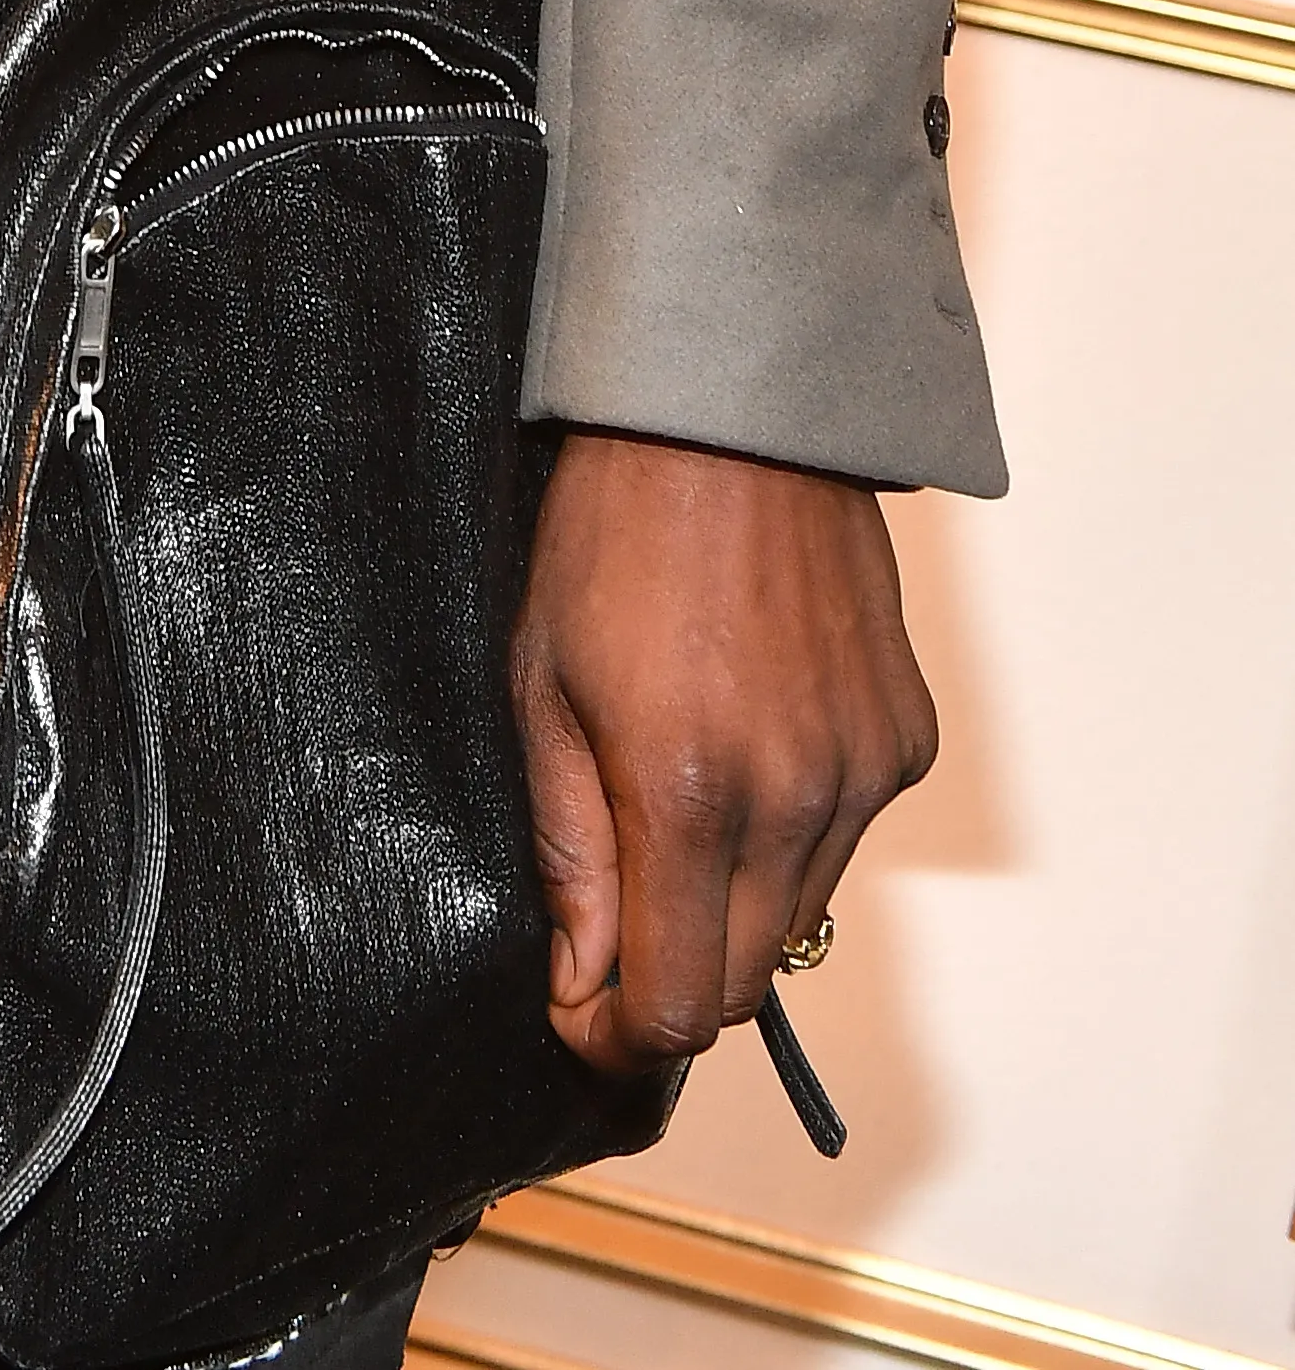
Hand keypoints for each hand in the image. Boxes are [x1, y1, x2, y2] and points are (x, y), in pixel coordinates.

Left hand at [511, 431, 934, 1077]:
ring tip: (676, 800)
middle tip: (613, 917)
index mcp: (691, 794)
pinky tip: (746, 744)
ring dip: (734, 905)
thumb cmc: (613, 532)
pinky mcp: (906, 740)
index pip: (680, 1007)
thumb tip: (578, 981)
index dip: (618, 1030)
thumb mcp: (543, 684)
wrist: (734, 419)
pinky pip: (846, 839)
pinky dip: (794, 832)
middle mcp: (797, 801)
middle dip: (673, 977)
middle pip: (746, 983)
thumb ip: (567, 848)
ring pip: (799, 918)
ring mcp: (864, 773)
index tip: (577, 1004)